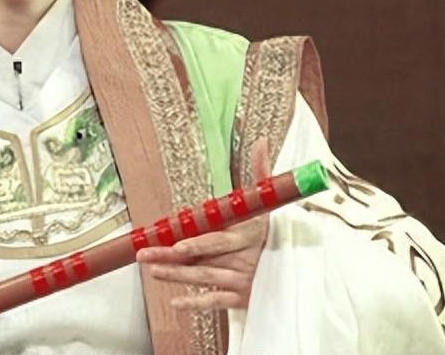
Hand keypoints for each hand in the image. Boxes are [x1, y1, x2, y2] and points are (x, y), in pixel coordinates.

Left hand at [136, 137, 271, 309]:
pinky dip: (196, 303)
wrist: (297, 266)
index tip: (177, 245)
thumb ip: (261, 174)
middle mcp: (242, 259)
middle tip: (146, 256)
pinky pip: (215, 302)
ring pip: (204, 280)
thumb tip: (262, 142)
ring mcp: (240, 280)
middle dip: (172, 260)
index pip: (219, 240)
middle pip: (203, 261)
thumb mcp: (268, 205)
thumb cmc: (274, 232)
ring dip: (177, 277)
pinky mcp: (240, 298)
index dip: (198, 244)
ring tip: (153, 271)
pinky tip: (176, 302)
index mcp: (246, 234)